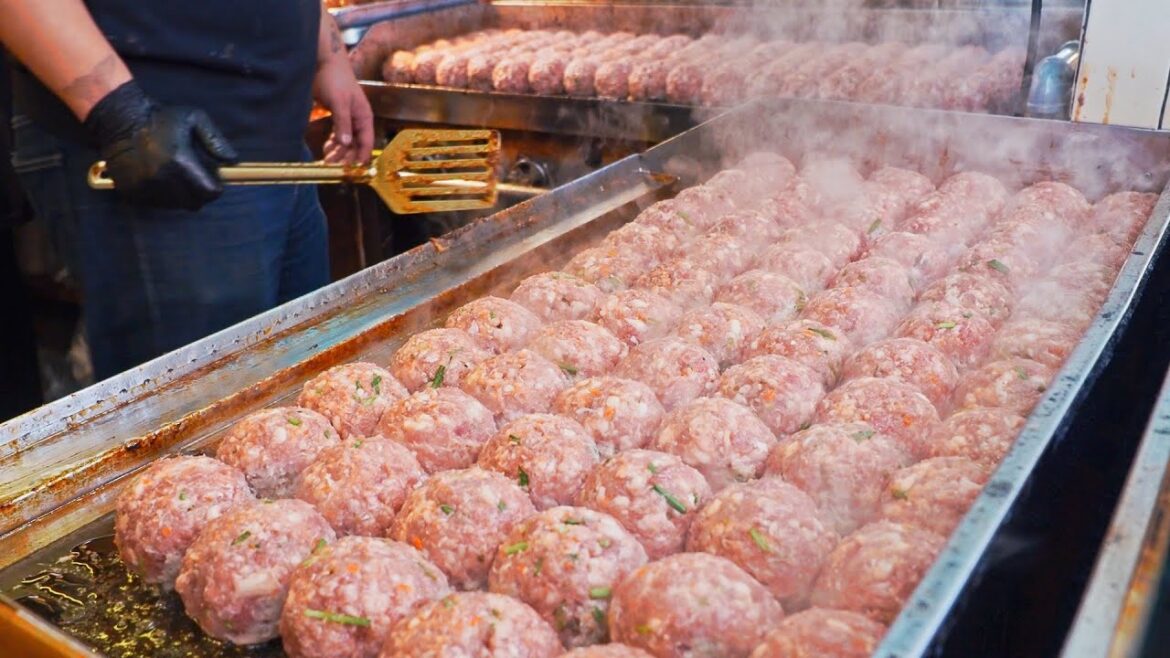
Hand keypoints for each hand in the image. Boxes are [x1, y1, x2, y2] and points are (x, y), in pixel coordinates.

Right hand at [85, 81, 237, 209]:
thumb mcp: (194, 118)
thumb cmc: (160, 118)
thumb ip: (216, 140)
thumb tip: (232, 161)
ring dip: (180, 196)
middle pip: (193, 203)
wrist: (119, 119)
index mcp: (181, 162)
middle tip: (195, 179)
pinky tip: (159, 178)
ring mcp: (145, 187)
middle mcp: (162, 178)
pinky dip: (161, 196)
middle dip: (199, 193)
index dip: (215, 188)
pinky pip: (155, 204)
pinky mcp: (131, 192)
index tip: (212, 180)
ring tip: (175, 176)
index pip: (209, 192)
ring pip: (175, 205)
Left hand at [314, 58, 373, 164]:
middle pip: (356, 145)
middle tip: (334, 168)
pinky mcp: (337, 116)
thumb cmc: (335, 78)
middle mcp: (357, 120)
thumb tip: (345, 144)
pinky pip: (338, 135)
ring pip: (346, 142)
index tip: (353, 171)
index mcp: (364, 116)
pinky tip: (327, 150)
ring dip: (339, 152)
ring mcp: (347, 118)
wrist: (324, 61)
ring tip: (328, 161)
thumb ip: (342, 123)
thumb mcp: (339, 102)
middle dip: (347, 157)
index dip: (361, 157)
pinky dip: (333, 144)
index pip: (366, 143)